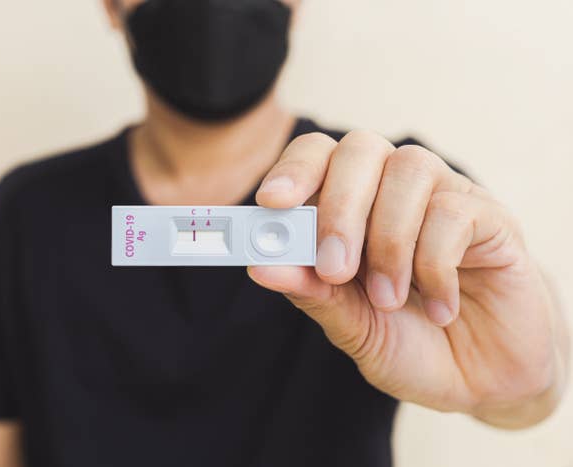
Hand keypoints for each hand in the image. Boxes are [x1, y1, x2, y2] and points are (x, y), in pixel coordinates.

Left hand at [249, 130, 566, 425]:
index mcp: (352, 206)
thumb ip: (310, 292)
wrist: (482, 379)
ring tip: (388, 299)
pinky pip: (456, 211)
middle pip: (360, 149)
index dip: (293, 169)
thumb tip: (259, 266)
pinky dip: (435, 264)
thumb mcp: (351, 325)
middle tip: (335, 270)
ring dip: (389, 240)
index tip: (271, 202)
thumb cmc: (409, 342)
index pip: (317, 155)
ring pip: (410, 168)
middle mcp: (395, 189)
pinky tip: (437, 308)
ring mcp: (445, 196)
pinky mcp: (491, 218)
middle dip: (340, 208)